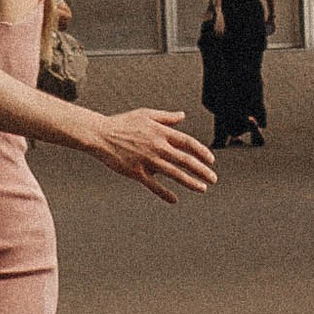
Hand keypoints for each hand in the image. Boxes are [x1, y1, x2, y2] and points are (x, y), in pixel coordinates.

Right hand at [90, 108, 216, 201]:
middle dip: (202, 170)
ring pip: (174, 174)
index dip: (201, 152)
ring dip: (191, 182)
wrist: (100, 134)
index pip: (187, 142)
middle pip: (185, 160)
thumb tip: (182, 116)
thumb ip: (166, 117)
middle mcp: (157, 146)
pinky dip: (165, 193)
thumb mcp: (146, 114)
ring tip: (202, 188)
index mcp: (161, 132)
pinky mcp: (137, 172)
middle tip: (213, 178)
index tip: (211, 160)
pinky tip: (174, 199)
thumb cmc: (123, 123)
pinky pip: (154, 186)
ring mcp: (148, 160)